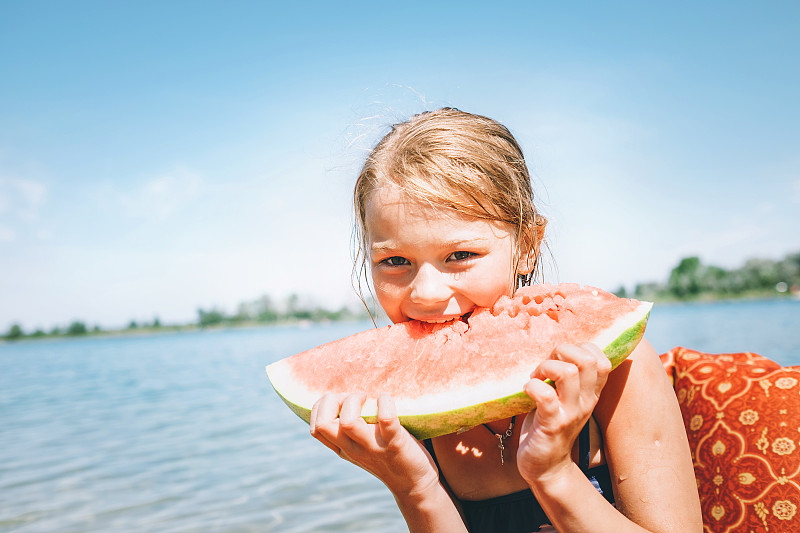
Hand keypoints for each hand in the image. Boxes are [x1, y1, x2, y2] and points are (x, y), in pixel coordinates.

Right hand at [309, 392, 438, 496]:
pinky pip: (386, 420)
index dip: (322, 407)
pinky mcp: (395, 444)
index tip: (341, 400)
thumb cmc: (387, 456)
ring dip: (354, 401)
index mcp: (343, 448)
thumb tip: (342, 397)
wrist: (414, 483)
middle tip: (353, 397)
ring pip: (348, 423)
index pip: (315, 429)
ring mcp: (373, 447)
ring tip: (368, 398)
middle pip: (323, 425)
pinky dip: (385, 403)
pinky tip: (386, 399)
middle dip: (331, 401)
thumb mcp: (360, 447)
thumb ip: (348, 430)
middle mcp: (353, 449)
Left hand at [516, 343, 611, 483]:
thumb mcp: (566, 398)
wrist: (546, 466)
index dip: (579, 348)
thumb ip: (566, 378)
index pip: (601, 358)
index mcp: (590, 392)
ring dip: (545, 367)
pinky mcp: (552, 424)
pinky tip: (526, 391)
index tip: (559, 358)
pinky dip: (532, 386)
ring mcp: (571, 413)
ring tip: (535, 378)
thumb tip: (555, 350)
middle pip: (588, 359)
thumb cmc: (550, 424)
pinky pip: (546, 396)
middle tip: (545, 366)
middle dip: (562, 352)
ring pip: (568, 372)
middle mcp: (585, 400)